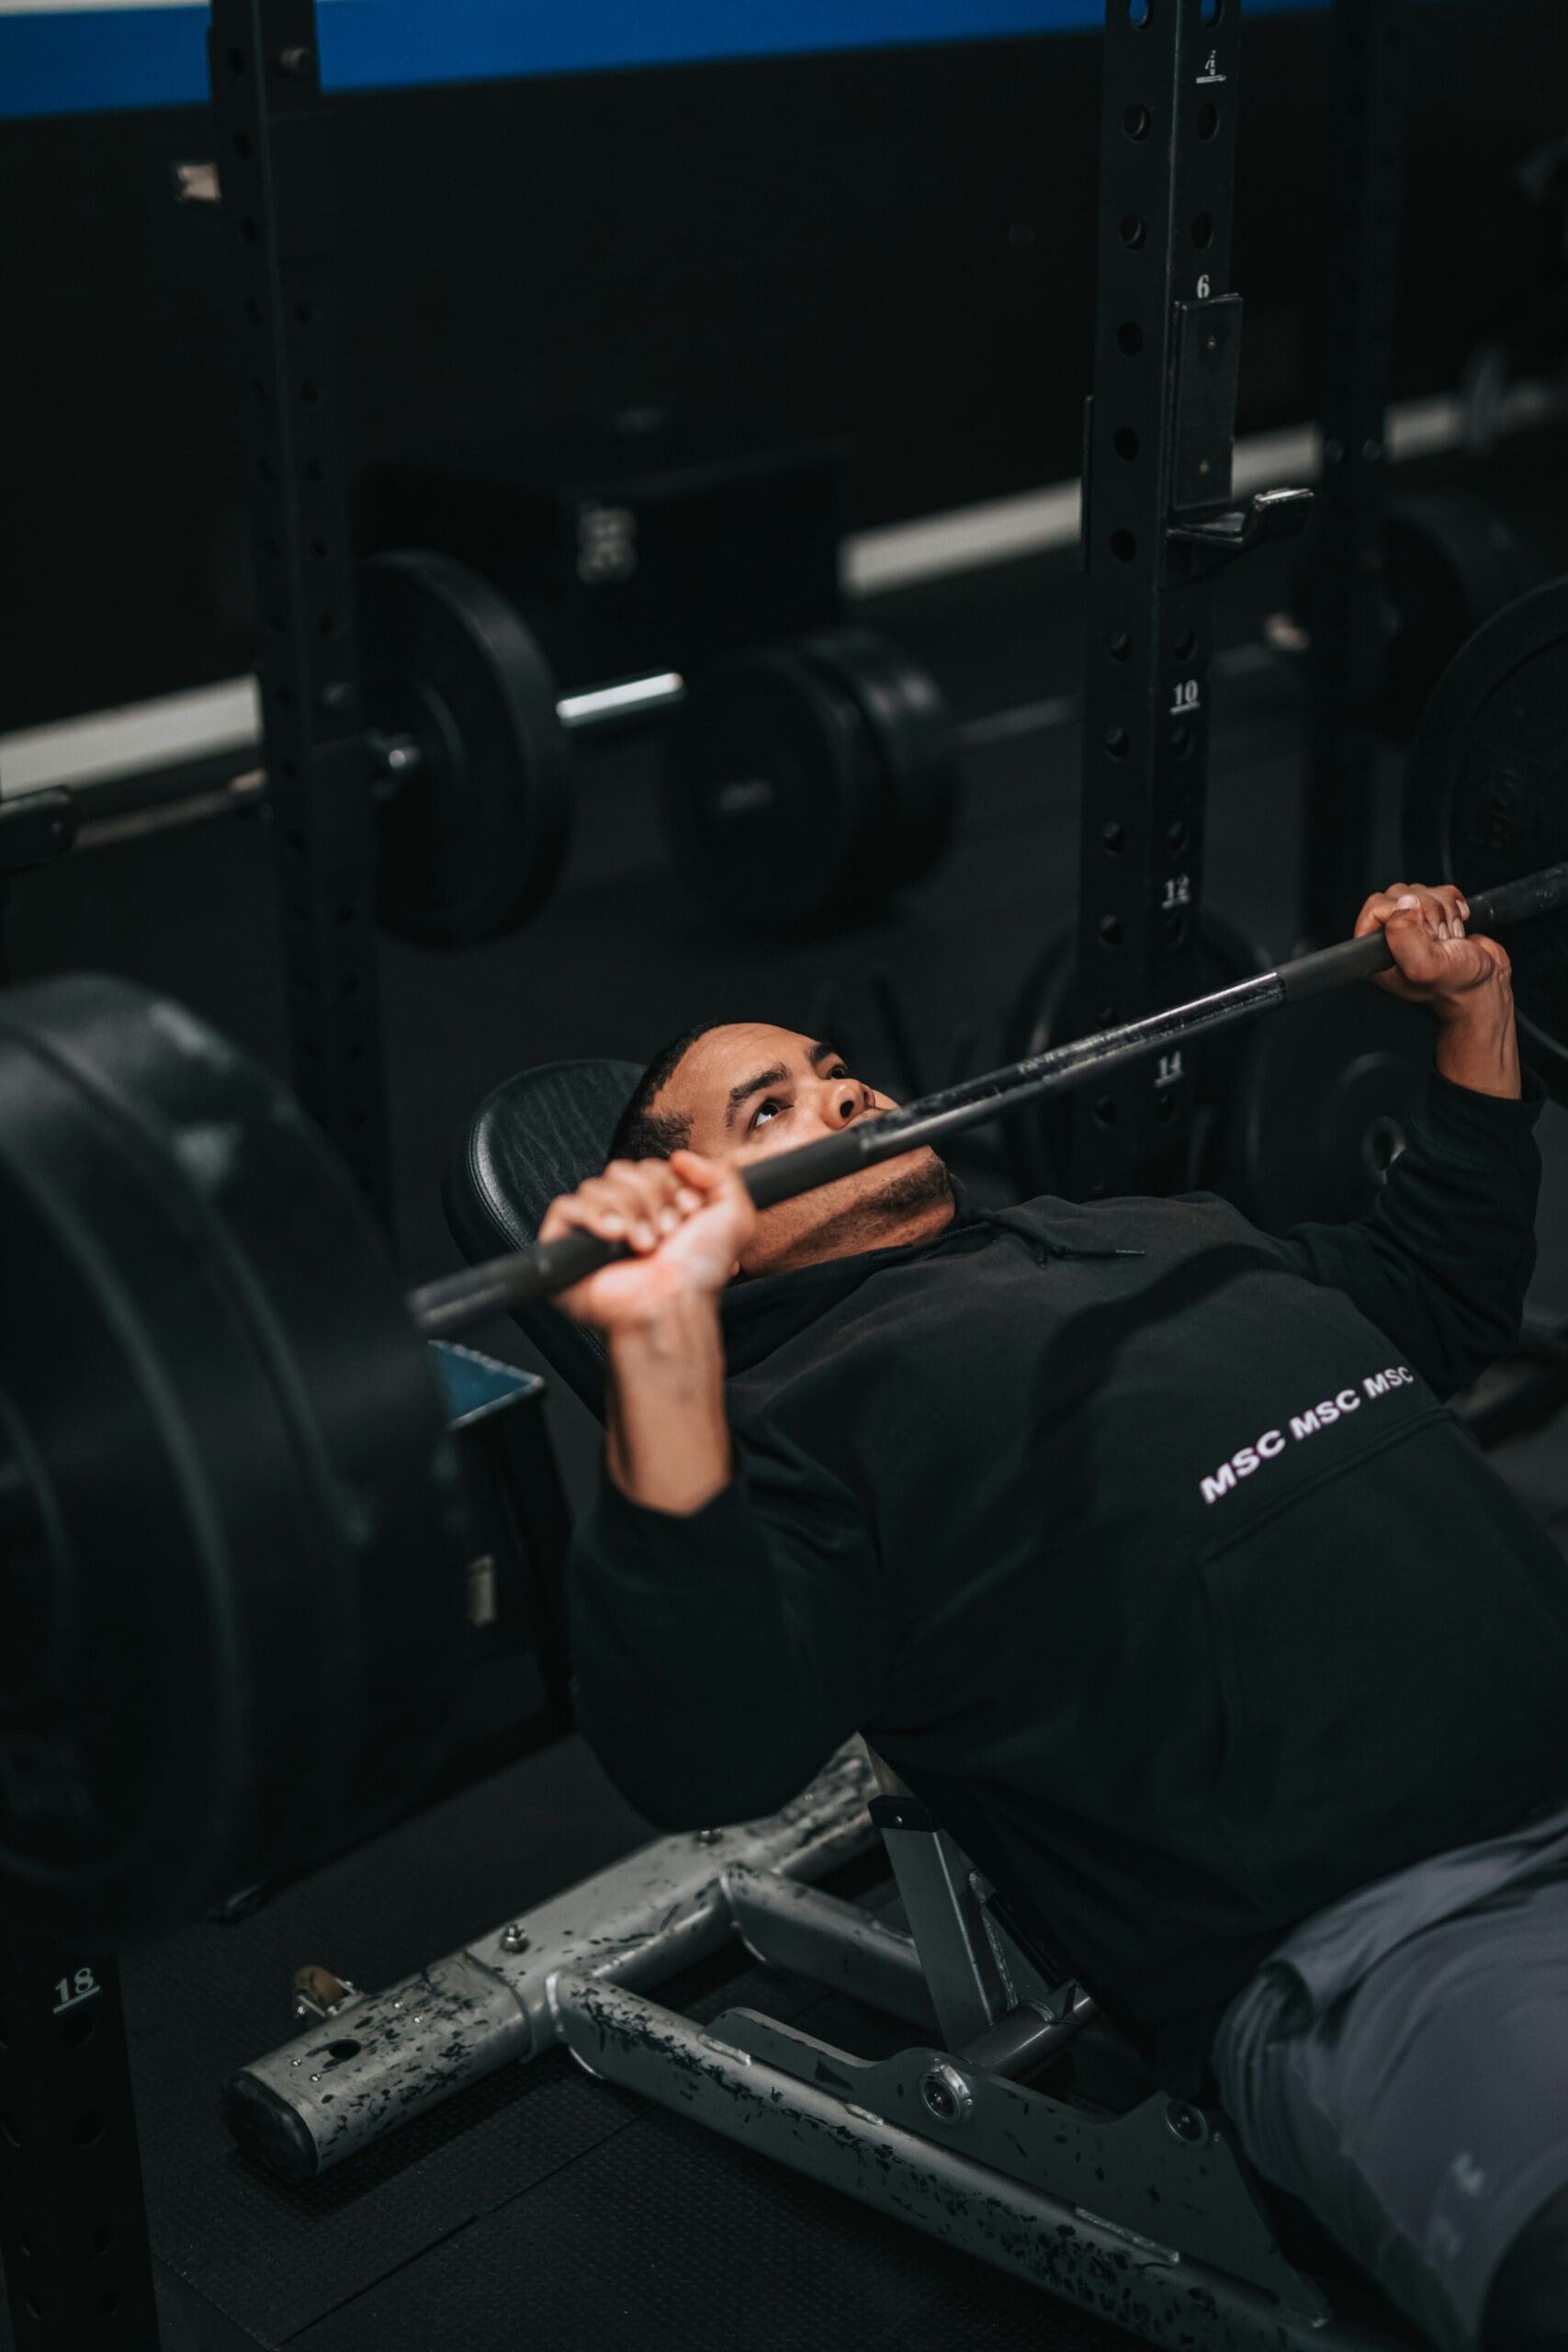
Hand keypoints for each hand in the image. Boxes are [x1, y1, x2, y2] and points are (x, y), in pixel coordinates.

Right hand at [538, 1150, 756, 1332]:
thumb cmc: (700, 1273)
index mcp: (655, 1208)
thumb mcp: (735, 1216)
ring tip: (644, 1244)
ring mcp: (593, 1232)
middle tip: (667, 1233)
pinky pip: (566, 1206)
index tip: (688, 1212)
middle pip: (622, 1171)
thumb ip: (721, 1173)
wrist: (676, 1303)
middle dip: (652, 1198)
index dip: (670, 1183)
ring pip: (596, 1186)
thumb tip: (679, 1156)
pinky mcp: (566, 1246)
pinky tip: (615, 1236)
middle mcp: (623, 1217)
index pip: (648, 1167)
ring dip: (629, 1212)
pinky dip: (593, 1216)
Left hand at [1355, 882, 1510, 1016]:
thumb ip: (1403, 934)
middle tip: (1438, 940)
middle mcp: (1390, 937)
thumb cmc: (1456, 984)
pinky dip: (1455, 905)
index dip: (1403, 915)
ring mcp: (1412, 924)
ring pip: (1421, 892)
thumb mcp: (1423, 966)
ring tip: (1448, 938)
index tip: (1422, 935)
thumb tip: (1405, 903)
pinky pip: (1441, 891)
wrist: (1485, 984)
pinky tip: (1456, 927)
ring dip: (1444, 912)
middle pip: (1400, 895)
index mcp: (1376, 952)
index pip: (1375, 908)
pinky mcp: (1434, 915)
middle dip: (1428, 913)